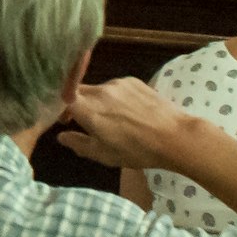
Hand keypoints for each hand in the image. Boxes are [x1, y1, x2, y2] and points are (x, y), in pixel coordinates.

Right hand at [56, 79, 221, 173]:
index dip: (61, 109)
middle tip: (89, 123)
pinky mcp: (133, 80)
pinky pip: (116, 87)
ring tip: (115, 120)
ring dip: (99, 101)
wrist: (175, 136)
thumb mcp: (105, 155)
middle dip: (78, 105)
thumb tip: (61, 136)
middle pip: (79, 92)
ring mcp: (118, 83)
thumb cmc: (137, 151)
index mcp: (89, 109)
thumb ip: (79, 144)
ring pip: (98, 90)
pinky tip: (129, 112)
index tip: (66, 121)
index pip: (63, 100)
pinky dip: (115, 97)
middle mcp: (100, 91)